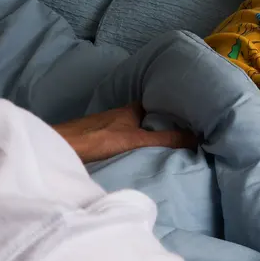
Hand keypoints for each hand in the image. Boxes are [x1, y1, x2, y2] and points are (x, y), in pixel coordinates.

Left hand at [54, 103, 196, 163]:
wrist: (61, 147)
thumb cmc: (98, 139)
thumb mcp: (138, 140)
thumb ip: (166, 140)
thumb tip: (197, 138)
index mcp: (132, 108)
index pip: (159, 106)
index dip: (173, 112)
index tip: (189, 120)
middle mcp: (121, 114)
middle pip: (147, 118)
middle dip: (162, 125)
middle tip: (181, 135)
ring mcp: (108, 125)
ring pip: (134, 128)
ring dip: (147, 135)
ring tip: (164, 146)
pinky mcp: (98, 138)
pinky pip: (123, 138)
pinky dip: (133, 143)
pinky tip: (136, 154)